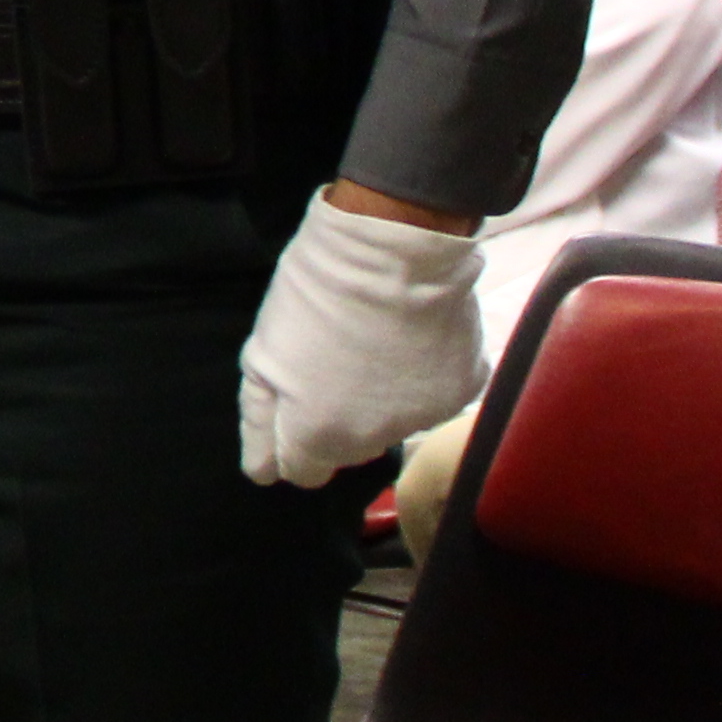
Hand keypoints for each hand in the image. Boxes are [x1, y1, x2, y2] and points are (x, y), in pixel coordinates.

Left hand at [237, 187, 481, 484]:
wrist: (394, 249)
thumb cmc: (313, 295)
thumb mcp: (263, 355)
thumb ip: (261, 419)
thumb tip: (263, 469)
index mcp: (318, 435)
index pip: (301, 472)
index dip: (291, 441)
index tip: (295, 406)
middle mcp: (372, 442)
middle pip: (347, 452)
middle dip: (335, 422)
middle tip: (332, 367)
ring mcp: (421, 419)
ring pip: (390, 426)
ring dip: (379, 401)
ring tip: (372, 346)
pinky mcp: (460, 393)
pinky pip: (433, 398)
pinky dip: (422, 378)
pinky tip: (411, 339)